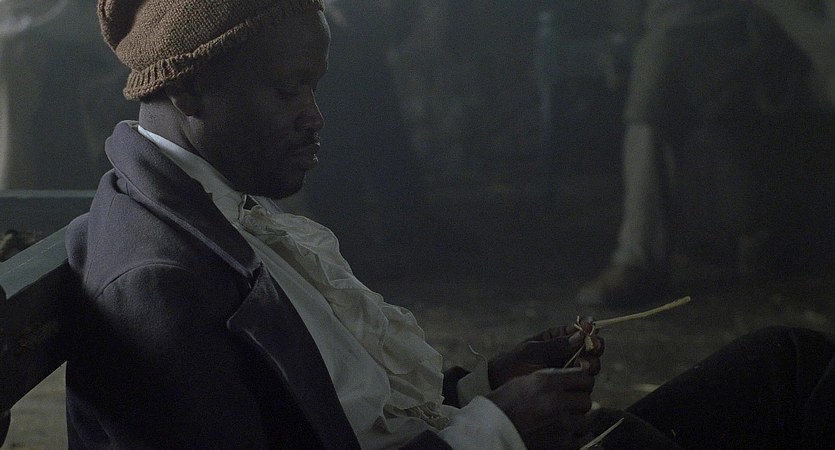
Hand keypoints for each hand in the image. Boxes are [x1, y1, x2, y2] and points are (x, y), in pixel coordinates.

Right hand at [486, 367, 594, 449]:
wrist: (491, 430)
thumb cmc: (505, 404)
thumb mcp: (526, 381)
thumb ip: (552, 377)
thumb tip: (577, 376)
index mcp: (547, 382)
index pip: (585, 378)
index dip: (581, 383)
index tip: (576, 387)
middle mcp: (557, 401)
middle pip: (586, 400)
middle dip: (578, 402)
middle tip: (566, 406)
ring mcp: (561, 425)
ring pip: (586, 420)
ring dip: (577, 420)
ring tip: (562, 421)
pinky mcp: (562, 444)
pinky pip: (581, 438)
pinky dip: (574, 436)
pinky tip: (561, 433)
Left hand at [488, 318, 603, 388]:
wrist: (499, 387)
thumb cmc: (512, 364)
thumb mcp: (532, 351)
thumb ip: (556, 345)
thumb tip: (581, 334)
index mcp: (558, 338)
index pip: (582, 331)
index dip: (590, 329)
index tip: (591, 329)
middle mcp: (567, 354)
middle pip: (592, 349)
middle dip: (594, 349)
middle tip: (590, 348)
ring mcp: (569, 372)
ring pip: (591, 368)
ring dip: (591, 366)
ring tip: (582, 367)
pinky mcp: (568, 390)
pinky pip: (583, 386)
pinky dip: (584, 383)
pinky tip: (577, 382)